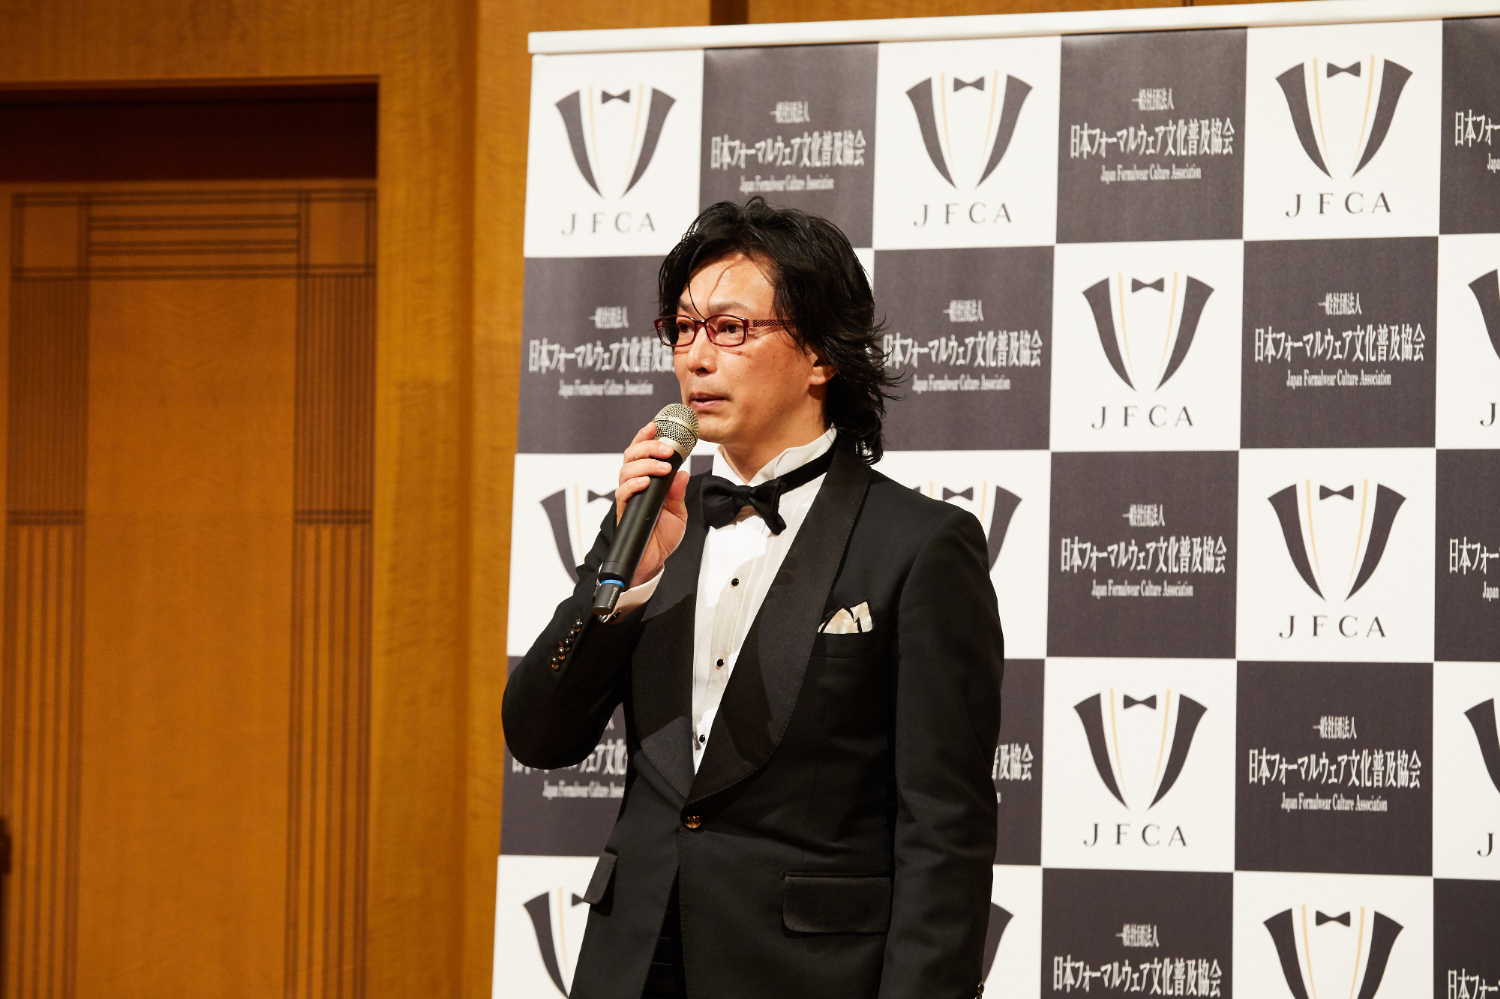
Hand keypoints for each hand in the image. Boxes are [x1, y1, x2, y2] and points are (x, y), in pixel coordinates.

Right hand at [616, 421, 689, 587]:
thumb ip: (678, 492)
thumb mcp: (678, 511)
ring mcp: (629, 498)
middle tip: (667, 449)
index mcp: (648, 481)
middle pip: (631, 456)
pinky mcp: (625, 512)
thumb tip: (682, 472)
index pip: (642, 453)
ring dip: (645, 465)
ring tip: (663, 468)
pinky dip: (634, 485)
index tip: (656, 425)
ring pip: (626, 471)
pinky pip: (623, 493)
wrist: (653, 561)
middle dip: (648, 446)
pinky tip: (646, 483)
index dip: (646, 436)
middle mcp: (635, 486)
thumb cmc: (662, 535)